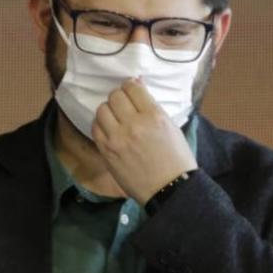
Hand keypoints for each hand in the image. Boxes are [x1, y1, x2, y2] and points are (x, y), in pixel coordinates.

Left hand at [90, 78, 197, 203]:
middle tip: (124, 104)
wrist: (169, 188)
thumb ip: (152, 107)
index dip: (130, 86)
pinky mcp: (107, 151)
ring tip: (115, 117)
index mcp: (154, 116)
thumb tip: (137, 84)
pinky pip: (95, 128)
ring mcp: (117, 138)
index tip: (131, 90)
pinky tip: (109, 129)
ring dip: (108, 110)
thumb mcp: (171, 127)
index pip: (132, 87)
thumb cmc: (176, 159)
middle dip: (119, 97)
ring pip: (102, 109)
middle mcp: (134, 124)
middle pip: (115, 96)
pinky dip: (100, 124)